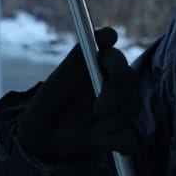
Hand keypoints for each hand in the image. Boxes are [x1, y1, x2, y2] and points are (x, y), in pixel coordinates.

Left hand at [15, 28, 140, 162]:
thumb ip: (83, 52)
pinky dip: (122, 141)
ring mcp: (119, 109)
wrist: (43, 135)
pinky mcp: (120, 135)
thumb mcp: (63, 75)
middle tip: (98, 110)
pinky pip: (132, 138)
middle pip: (130, 83)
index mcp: (101, 67)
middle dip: (115, 96)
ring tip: (96, 125)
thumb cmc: (53, 100)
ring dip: (115, 119)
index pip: (116, 59)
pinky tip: (106, 140)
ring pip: (132, 107)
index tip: (105, 64)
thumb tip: (111, 34)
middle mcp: (114, 85)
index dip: (115, 62)